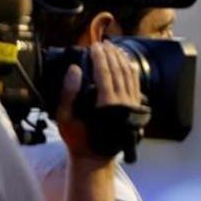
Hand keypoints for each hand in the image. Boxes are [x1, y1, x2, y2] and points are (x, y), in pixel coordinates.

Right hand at [54, 42, 143, 161]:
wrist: (96, 156)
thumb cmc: (78, 138)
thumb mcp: (65, 117)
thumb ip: (68, 93)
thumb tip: (75, 69)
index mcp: (106, 104)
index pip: (105, 72)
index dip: (100, 57)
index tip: (94, 46)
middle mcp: (122, 102)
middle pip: (118, 70)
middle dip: (111, 54)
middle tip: (102, 43)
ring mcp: (131, 104)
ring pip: (129, 75)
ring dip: (121, 59)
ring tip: (113, 48)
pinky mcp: (135, 106)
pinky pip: (135, 83)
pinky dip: (131, 69)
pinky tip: (125, 61)